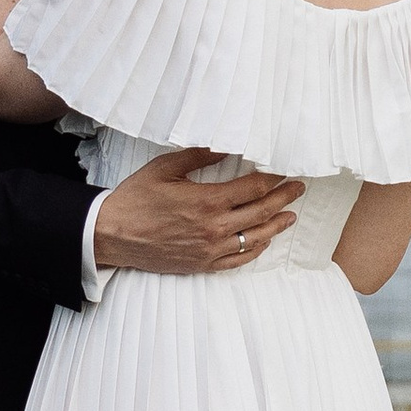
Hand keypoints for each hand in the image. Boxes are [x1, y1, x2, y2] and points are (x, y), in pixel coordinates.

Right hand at [92, 150, 302, 275]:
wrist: (112, 235)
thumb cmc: (136, 198)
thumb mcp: (165, 167)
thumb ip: (199, 156)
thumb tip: (225, 146)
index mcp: (207, 201)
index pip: (253, 189)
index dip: (273, 179)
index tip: (285, 171)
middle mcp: (214, 228)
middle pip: (261, 212)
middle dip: (284, 198)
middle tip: (299, 188)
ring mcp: (210, 249)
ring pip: (255, 238)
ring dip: (277, 225)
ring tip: (291, 215)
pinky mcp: (202, 265)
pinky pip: (238, 260)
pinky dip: (256, 250)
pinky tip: (265, 241)